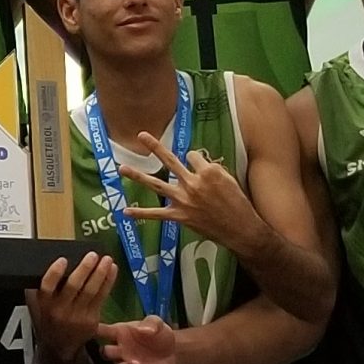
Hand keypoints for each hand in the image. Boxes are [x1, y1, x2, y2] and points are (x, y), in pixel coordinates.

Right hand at [27, 251, 117, 355]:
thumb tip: (53, 259)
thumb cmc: (49, 317)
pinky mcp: (91, 319)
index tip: (63, 260)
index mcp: (44, 303)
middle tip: (92, 255)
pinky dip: (108, 282)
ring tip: (106, 259)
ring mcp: (77, 316)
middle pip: (73, 286)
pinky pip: (101, 297)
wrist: (59, 346)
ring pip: (91, 291)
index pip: (47, 286)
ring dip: (100, 273)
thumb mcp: (38, 304)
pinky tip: (112, 270)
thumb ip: (42, 286)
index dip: (55, 273)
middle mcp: (60, 310)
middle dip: (84, 269)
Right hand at [97, 315, 177, 363]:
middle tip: (118, 353)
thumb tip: (143, 329)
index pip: (102, 331)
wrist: (174, 352)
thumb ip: (151, 323)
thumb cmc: (159, 334)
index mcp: (120, 334)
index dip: (94, 330)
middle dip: (107, 353)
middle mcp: (120, 351)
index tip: (91, 330)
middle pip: (105, 353)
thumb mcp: (157, 323)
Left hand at [119, 134, 263, 252]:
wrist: (241, 229)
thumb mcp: (229, 178)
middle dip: (155, 147)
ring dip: (137, 176)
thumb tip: (196, 163)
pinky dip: (141, 213)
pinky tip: (126, 211)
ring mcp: (185, 199)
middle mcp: (194, 183)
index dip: (196, 162)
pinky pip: (156, 214)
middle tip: (141, 135)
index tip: (201, 170)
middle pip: (170, 160)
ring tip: (122, 168)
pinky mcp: (180, 216)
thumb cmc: (238, 203)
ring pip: (157, 184)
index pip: (192, 156)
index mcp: (209, 170)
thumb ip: (210, 169)